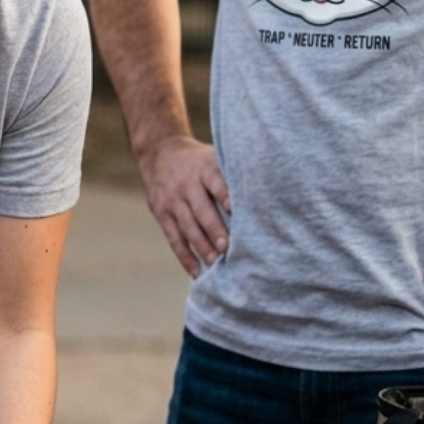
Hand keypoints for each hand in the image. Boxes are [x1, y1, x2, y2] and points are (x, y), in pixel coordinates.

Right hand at [139, 136, 230, 276]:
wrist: (159, 152)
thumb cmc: (198, 160)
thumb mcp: (213, 157)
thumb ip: (231, 175)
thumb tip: (264, 197)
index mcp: (203, 169)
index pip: (215, 182)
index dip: (225, 195)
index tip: (234, 210)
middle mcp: (186, 185)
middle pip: (201, 210)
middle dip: (214, 230)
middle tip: (228, 249)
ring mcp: (171, 201)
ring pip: (187, 227)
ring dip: (202, 247)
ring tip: (215, 263)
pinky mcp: (161, 213)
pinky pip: (173, 238)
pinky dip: (185, 256)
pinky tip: (196, 271)